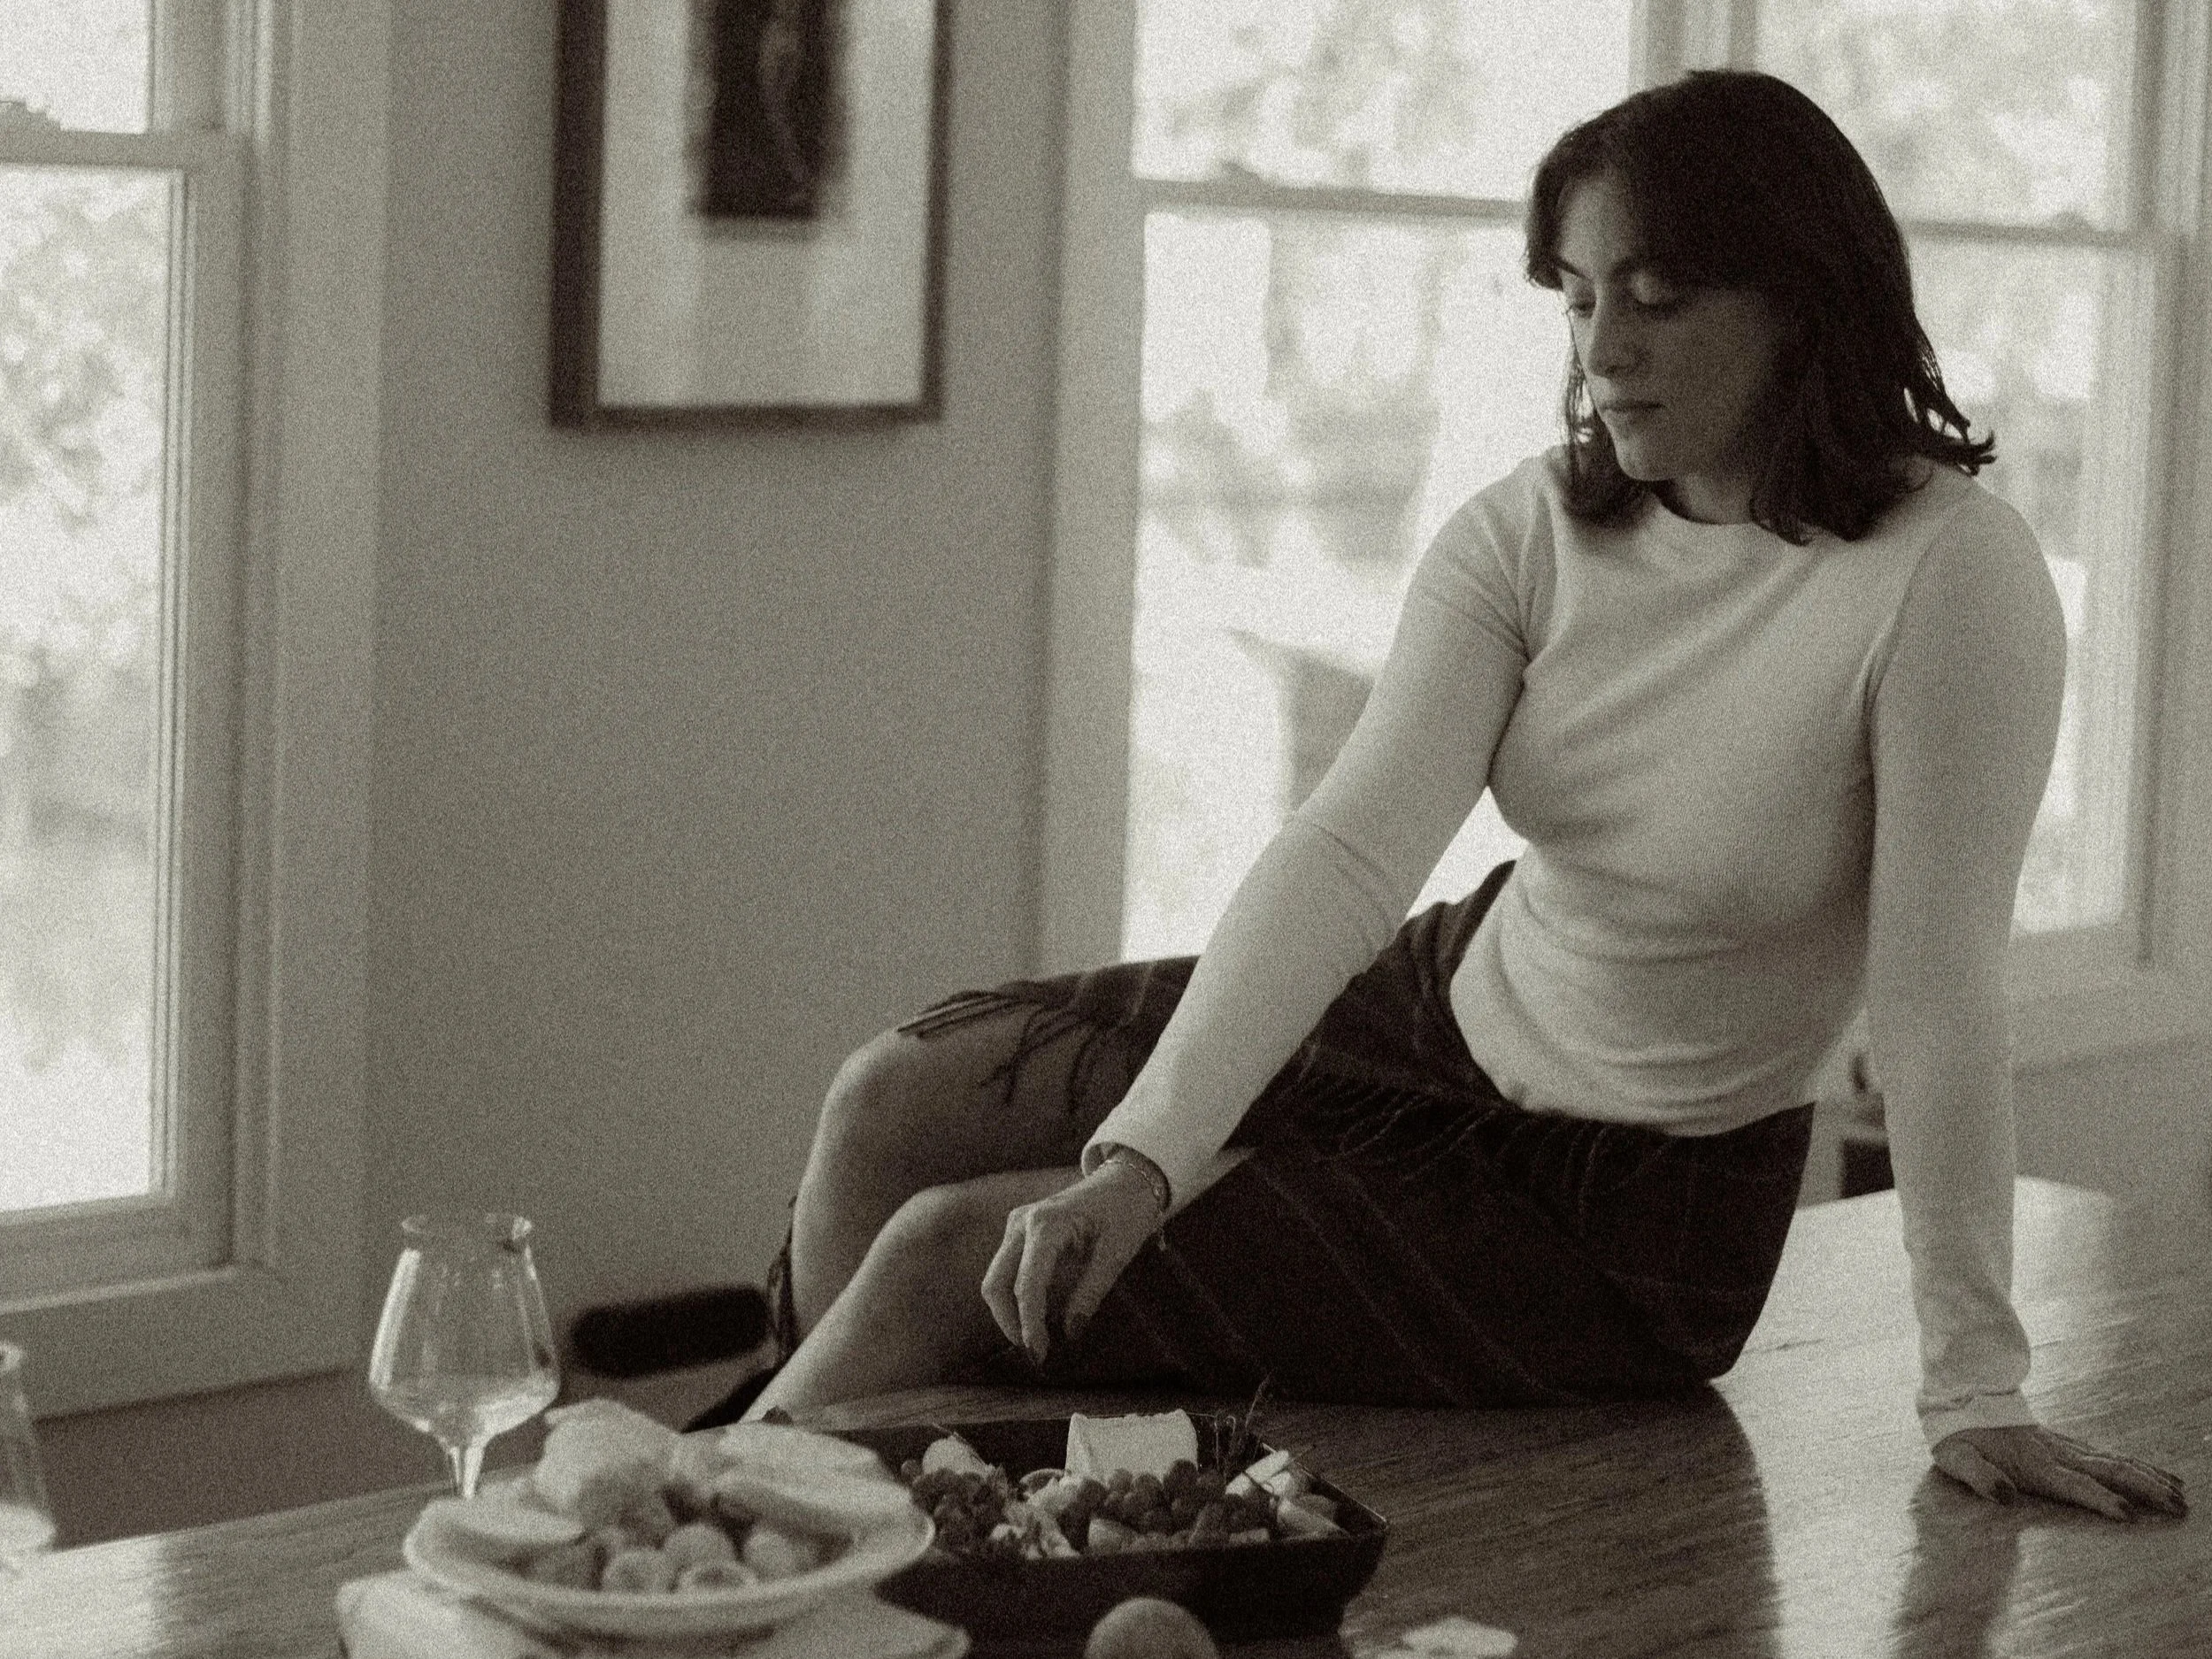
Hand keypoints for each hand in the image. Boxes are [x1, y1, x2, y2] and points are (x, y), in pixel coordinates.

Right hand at [981, 1162, 1162, 1365]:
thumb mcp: (1117, 1253)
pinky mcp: (1021, 1232)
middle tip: (1036, 1352)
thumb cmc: (1126, 1211)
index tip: (1040, 1354)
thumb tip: (1070, 1332)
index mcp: (1046, 1224)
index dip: (1030, 1323)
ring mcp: (1017, 1225)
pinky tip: (1044, 1312)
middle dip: (1010, 1321)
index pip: (1027, 1285)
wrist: (1126, 1180)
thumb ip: (1091, 1292)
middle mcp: (1022, 1223)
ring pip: (998, 1279)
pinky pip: (1010, 1271)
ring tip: (1041, 1336)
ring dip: (1013, 1311)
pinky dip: (1021, 1296)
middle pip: (996, 1283)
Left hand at [1933, 1425, 2186, 1520]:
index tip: (2128, 1514)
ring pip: (2116, 1462)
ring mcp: (2065, 1447)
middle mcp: (2056, 1454)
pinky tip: (2159, 1475)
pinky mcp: (2068, 1444)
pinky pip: (2110, 1455)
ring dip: (2149, 1478)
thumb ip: (1979, 1477)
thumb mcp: (1956, 1458)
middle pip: (2108, 1471)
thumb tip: (2005, 1496)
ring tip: (2180, 1495)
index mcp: (2032, 1464)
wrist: (1962, 1399)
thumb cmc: (1958, 1437)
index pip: (2072, 1483)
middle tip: (2178, 1508)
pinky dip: (2138, 1465)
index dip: (2098, 1499)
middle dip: (2144, 1490)